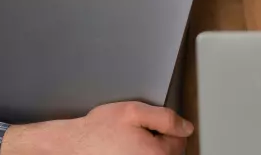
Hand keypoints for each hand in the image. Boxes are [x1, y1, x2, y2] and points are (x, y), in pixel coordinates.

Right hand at [0, 101, 192, 154]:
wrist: (74, 144)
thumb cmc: (99, 130)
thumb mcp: (134, 111)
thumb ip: (165, 117)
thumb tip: (186, 126)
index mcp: (158, 154)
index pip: (181, 139)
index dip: (167, 126)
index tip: (152, 123)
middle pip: (172, 152)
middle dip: (160, 138)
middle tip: (138, 131)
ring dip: (150, 148)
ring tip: (129, 140)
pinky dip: (139, 153)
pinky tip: (126, 149)